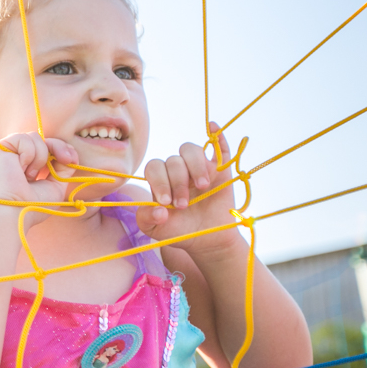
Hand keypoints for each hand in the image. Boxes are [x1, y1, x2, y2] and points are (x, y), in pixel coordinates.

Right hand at [0, 132, 79, 206]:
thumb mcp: (55, 186)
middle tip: (66, 160)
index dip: (61, 149)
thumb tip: (70, 155)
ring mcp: (8, 152)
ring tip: (30, 175)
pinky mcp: (0, 148)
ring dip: (40, 157)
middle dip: (58, 147)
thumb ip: (63, 169)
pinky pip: (23, 138)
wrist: (15, 212)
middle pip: (43, 139)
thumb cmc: (33, 205)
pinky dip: (28, 154)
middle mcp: (17, 157)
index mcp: (28, 166)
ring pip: (34, 137)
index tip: (71, 160)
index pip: (47, 147)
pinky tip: (20, 169)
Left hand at [136, 123, 238, 253]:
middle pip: (173, 160)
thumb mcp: (156, 231)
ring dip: (195, 167)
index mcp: (160, 180)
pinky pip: (219, 147)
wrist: (207, 240)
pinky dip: (217, 136)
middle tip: (184, 205)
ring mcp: (199, 168)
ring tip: (202, 187)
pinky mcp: (220, 170)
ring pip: (191, 150)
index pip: (154, 168)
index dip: (159, 181)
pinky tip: (212, 127)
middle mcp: (178, 170)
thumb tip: (158, 209)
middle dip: (178, 182)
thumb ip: (146, 220)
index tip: (167, 202)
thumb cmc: (178, 231)